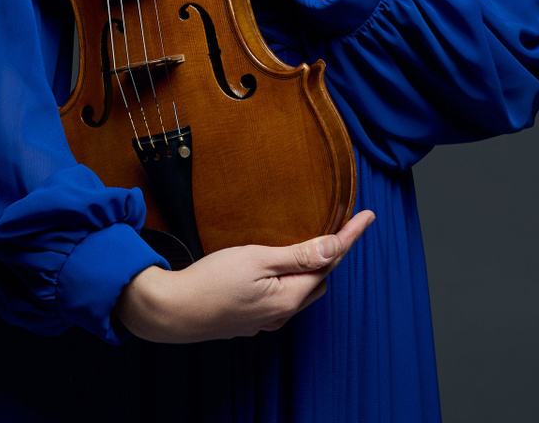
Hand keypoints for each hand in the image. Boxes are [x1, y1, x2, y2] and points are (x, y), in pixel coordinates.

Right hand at [114, 210, 375, 341]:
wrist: (170, 311)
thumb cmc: (209, 281)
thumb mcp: (256, 259)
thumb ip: (297, 255)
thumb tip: (333, 248)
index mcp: (287, 297)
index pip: (329, 263)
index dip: (348, 238)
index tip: (367, 217)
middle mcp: (281, 313)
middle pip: (318, 281)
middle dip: (329, 257)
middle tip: (335, 227)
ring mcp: (264, 320)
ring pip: (299, 292)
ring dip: (307, 271)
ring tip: (305, 246)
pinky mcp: (249, 321)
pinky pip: (281, 300)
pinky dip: (287, 282)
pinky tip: (275, 270)